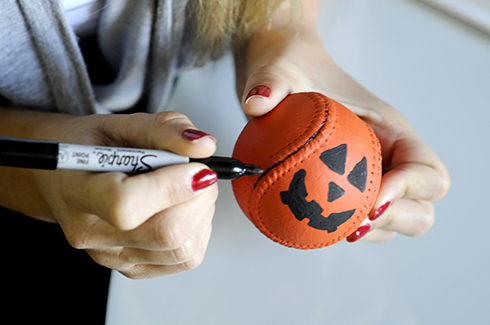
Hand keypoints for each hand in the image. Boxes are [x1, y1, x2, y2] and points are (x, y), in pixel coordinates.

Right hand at [7, 111, 217, 278]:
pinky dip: (198, 230)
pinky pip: (185, 259)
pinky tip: (183, 207)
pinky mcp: (135, 268)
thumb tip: (204, 145)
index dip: (173, 187)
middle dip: (199, 198)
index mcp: (78, 192)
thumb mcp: (122, 124)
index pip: (127, 205)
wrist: (65, 176)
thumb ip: (165, 129)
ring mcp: (113, 257)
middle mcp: (93, 234)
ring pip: (182, 250)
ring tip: (189, 187)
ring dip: (201, 213)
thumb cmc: (91, 149)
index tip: (196, 167)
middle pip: (164, 234)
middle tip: (200, 171)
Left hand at [234, 3, 449, 242]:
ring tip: (328, 228)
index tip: (370, 197)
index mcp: (391, 132)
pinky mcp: (345, 192)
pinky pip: (356, 222)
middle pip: (421, 208)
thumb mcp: (280, 71)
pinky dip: (341, 231)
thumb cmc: (294, 69)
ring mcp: (370, 178)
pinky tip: (306, 224)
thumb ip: (271, 83)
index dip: (409, 190)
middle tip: (352, 222)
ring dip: (368, 232)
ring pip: (392, 223)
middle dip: (393, 220)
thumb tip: (257, 104)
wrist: (284, 76)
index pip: (428, 172)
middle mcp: (389, 159)